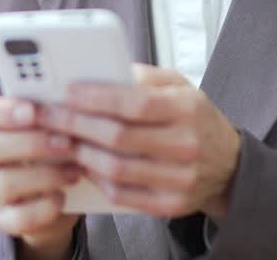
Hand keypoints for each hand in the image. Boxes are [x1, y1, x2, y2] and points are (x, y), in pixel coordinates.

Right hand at [0, 96, 83, 256]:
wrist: (62, 193)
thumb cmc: (54, 146)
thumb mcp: (51, 124)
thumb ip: (49, 110)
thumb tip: (66, 96)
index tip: (32, 110)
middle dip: (30, 143)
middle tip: (66, 142)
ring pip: (2, 184)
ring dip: (44, 176)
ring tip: (75, 170)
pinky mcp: (4, 219)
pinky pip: (17, 218)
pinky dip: (43, 208)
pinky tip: (61, 197)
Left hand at [37, 64, 241, 221]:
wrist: (228, 164)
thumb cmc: (195, 118)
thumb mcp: (180, 85)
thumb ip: (144, 76)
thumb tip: (102, 71)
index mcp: (189, 108)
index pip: (134, 103)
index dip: (95, 98)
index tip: (66, 92)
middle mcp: (187, 145)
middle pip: (118, 137)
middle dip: (75, 124)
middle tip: (47, 116)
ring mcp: (180, 179)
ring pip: (115, 168)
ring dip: (80, 153)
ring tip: (59, 138)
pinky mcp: (170, 204)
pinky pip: (122, 194)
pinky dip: (96, 178)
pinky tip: (82, 163)